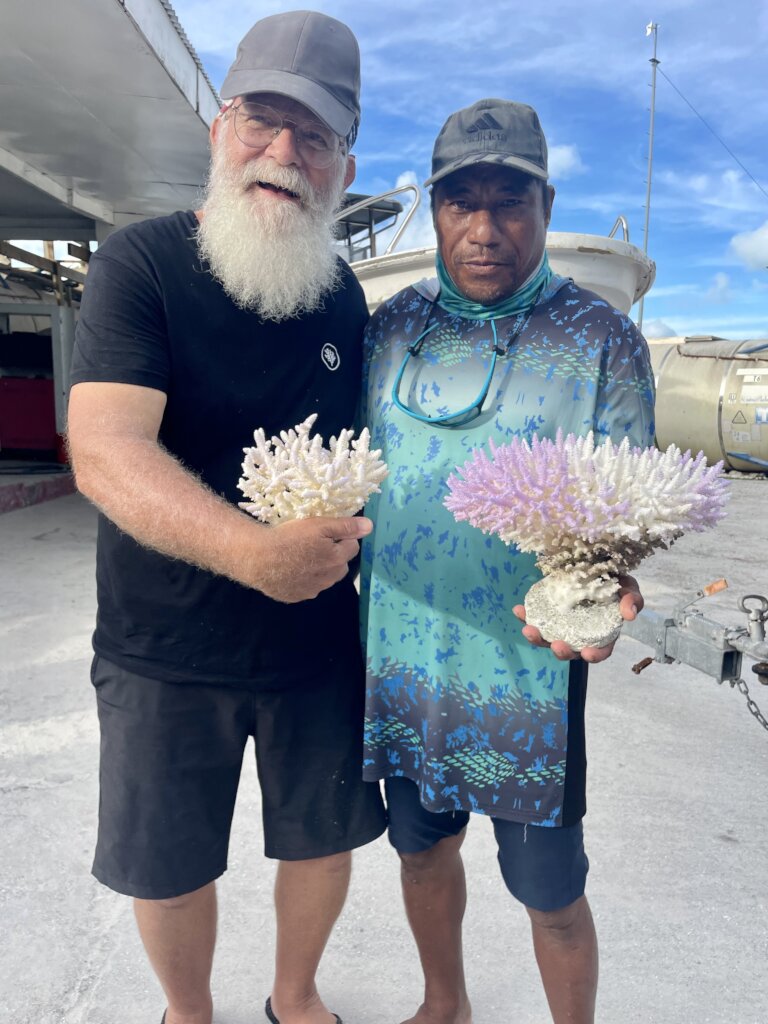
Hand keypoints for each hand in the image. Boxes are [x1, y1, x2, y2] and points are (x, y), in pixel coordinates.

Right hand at [244, 515, 372, 602]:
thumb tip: (369, 526)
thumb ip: (345, 527)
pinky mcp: (296, 597)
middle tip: (314, 544)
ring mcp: (312, 590)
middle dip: (334, 556)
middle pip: (340, 565)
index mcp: (336, 560)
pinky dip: (304, 579)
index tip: (326, 533)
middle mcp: (328, 579)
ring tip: (301, 556)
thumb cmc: (288, 538)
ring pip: (325, 578)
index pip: (352, 547)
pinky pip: (307, 587)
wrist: (258, 559)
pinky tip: (291, 569)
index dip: (341, 538)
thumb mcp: (318, 525)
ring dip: (320, 569)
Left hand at [513, 574, 643, 663]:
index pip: (599, 651)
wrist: (596, 565)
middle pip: (569, 650)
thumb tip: (629, 614)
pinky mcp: (548, 611)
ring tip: (529, 629)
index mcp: (601, 634)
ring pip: (548, 638)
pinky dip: (526, 615)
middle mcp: (579, 634)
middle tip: (556, 644)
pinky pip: (536, 617)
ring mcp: (562, 624)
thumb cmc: (616, 581)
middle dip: (561, 651)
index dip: (594, 655)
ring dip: (537, 638)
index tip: (587, 653)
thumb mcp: (629, 588)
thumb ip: (632, 600)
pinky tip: (518, 609)